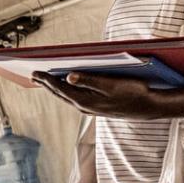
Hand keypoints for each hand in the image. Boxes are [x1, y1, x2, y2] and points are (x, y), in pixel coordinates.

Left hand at [36, 71, 173, 119]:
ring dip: (56, 88)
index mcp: (86, 100)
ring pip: (67, 97)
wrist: (150, 107)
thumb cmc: (134, 92)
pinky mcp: (97, 108)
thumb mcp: (112, 84)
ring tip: (45, 81)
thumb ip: (90, 80)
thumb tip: (69, 76)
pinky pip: (76, 98)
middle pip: (60, 93)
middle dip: (47, 84)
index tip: (34, 72)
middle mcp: (85, 107)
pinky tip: (67, 87)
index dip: (46, 79)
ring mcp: (91, 109)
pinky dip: (67, 91)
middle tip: (33, 75)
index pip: (60, 88)